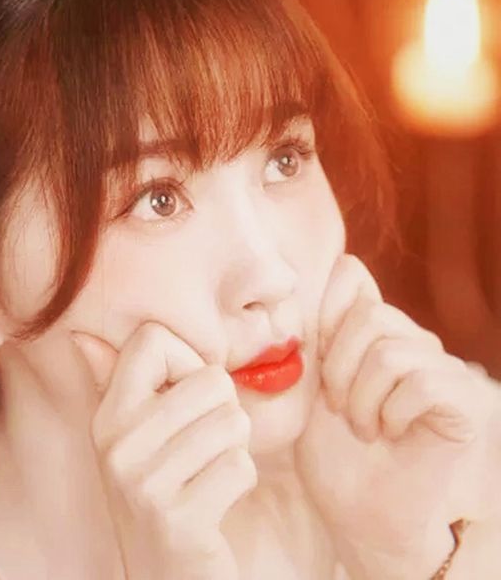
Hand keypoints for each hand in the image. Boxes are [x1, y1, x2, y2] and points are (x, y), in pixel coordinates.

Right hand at [73, 322, 256, 579]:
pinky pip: (241, 465)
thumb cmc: (159, 489)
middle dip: (222, 409)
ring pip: (234, 421)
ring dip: (234, 447)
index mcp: (107, 414)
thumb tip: (80, 335)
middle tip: (200, 444)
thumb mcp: (131, 434)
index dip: (187, 362)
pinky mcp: (179, 520)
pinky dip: (241, 480)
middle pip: (212, 379)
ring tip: (205, 469)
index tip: (183, 397)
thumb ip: (114, 380)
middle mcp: (118, 444)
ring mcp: (145, 483)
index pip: (155, 339)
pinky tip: (215, 497)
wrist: (164, 574)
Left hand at [295, 255, 494, 578]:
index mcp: (374, 331)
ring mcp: (442, 368)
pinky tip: (389, 434)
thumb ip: (326, 327)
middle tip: (338, 408)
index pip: (350, 278)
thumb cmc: (329, 449)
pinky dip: (391, 412)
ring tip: (361, 426)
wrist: (355, 510)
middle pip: (369, 314)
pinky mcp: (464, 401)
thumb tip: (344, 265)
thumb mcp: (311, 380)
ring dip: (361, 397)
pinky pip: (421, 380)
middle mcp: (413, 340)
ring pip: (392, 349)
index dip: (325, 312)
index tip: (317, 360)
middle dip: (337, 368)